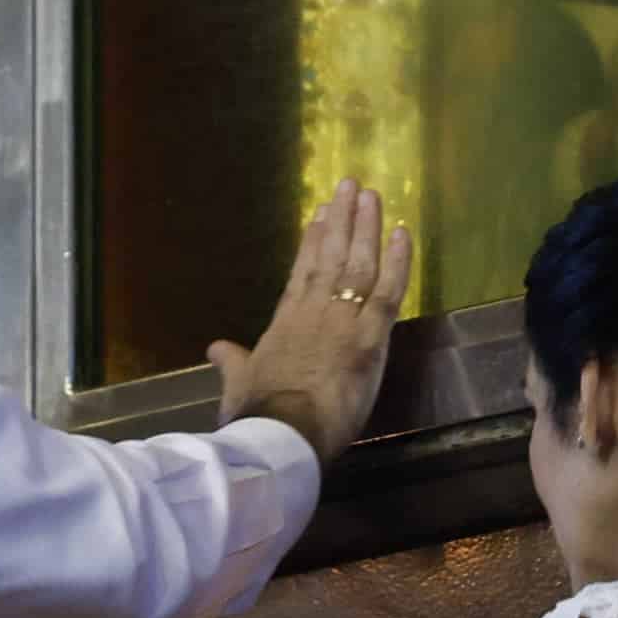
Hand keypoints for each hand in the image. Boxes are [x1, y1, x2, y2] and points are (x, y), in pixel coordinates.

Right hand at [207, 181, 413, 465]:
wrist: (282, 431)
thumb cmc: (257, 412)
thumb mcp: (239, 383)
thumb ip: (233, 362)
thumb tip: (216, 348)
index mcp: (285, 322)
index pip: (303, 273)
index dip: (313, 243)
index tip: (321, 214)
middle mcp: (315, 312)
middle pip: (331, 257)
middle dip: (341, 220)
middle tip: (351, 186)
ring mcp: (343, 320)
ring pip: (358, 265)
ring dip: (364, 227)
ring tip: (370, 195)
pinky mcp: (370, 337)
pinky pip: (388, 291)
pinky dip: (397, 261)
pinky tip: (402, 232)